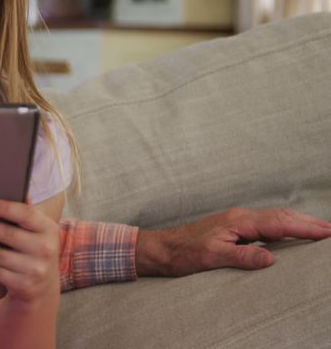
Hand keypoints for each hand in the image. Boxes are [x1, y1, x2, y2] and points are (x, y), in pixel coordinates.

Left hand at [0, 199, 59, 303]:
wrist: (43, 287)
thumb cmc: (32, 248)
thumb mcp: (36, 230)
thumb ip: (24, 211)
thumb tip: (8, 184)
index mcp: (47, 228)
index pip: (25, 214)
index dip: (4, 208)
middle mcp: (45, 248)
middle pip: (7, 234)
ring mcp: (35, 269)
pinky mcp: (23, 285)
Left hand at [136, 207, 330, 276]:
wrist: (160, 249)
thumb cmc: (182, 253)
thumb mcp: (211, 257)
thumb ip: (241, 256)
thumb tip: (271, 258)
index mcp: (238, 222)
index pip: (278, 223)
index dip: (304, 228)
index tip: (327, 232)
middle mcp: (239, 218)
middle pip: (280, 217)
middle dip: (307, 222)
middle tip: (330, 230)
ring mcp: (236, 222)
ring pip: (274, 219)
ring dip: (297, 223)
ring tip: (319, 230)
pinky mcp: (232, 228)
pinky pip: (265, 225)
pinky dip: (283, 227)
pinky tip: (288, 233)